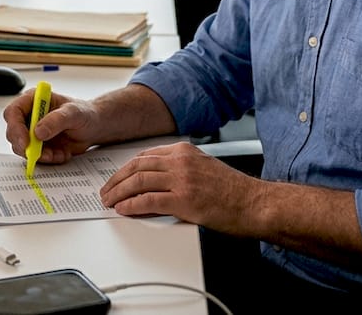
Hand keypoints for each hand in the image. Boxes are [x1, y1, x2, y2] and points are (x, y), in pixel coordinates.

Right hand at [3, 89, 102, 164]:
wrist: (94, 127)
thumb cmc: (85, 114)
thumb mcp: (74, 113)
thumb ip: (57, 120)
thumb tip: (38, 132)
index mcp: (33, 100)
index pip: (13, 112)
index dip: (15, 128)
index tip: (26, 142)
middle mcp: (29, 116)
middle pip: (13, 132)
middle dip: (25, 146)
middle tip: (40, 154)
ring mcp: (32, 132)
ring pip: (22, 148)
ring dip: (39, 155)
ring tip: (58, 153)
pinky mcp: (38, 146)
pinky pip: (35, 157)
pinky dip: (48, 159)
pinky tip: (62, 154)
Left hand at [99, 141, 261, 231]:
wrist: (256, 204)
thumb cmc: (234, 191)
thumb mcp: (204, 168)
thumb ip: (180, 170)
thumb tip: (155, 182)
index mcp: (184, 151)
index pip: (144, 156)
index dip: (125, 168)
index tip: (115, 178)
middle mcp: (181, 161)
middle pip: (137, 166)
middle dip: (116, 180)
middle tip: (105, 191)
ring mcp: (182, 179)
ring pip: (139, 182)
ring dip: (119, 193)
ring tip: (109, 201)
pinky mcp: (184, 200)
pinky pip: (148, 201)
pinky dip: (131, 205)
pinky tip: (124, 210)